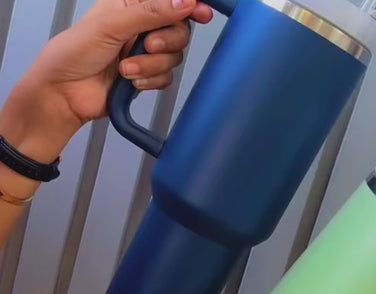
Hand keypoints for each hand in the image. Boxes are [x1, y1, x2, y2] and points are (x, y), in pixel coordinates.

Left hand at [32, 0, 212, 123]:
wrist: (64, 94)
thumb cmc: (74, 54)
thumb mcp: (111, 24)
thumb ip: (150, 12)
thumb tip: (184, 2)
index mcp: (130, 5)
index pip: (168, 0)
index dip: (189, 5)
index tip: (202, 13)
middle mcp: (141, 27)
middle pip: (179, 31)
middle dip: (167, 41)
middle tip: (148, 45)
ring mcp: (145, 54)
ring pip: (173, 58)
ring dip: (151, 66)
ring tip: (126, 69)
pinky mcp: (147, 78)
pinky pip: (166, 79)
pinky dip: (150, 81)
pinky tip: (130, 81)